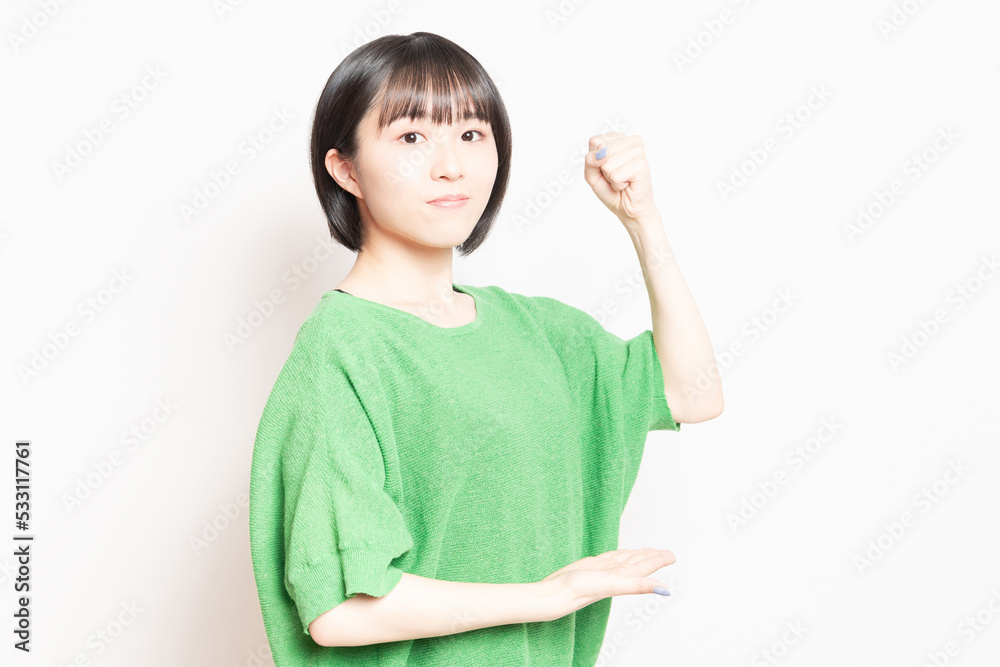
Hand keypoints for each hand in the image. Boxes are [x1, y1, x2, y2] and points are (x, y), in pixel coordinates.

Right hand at [541, 548, 675, 616]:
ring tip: (647, 552)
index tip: (671, 556)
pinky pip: (608, 559)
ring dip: (637, 556)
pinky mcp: (589, 567)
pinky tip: (618, 555)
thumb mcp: (613, 585)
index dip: (658, 561)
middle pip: (638, 563)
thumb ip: (638, 585)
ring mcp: (602, 571)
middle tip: (666, 553)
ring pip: (624, 560)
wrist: (554, 593)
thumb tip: (665, 589)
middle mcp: (615, 574)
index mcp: (623, 578)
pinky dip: (617, 555)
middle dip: (652, 557)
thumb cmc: (579, 590)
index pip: (645, 567)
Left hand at [584, 133, 657, 224]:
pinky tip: (627, 184)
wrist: (628, 209)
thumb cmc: (612, 191)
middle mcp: (630, 141)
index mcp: (618, 139)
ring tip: (622, 180)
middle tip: (616, 176)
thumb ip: (590, 160)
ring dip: (611, 178)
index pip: (594, 141)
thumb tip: (602, 154)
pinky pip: (615, 175)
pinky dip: (617, 184)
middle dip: (604, 169)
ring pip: (607, 163)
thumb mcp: (592, 174)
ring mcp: (637, 151)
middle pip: (601, 150)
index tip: (606, 169)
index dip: (595, 160)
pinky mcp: (641, 165)